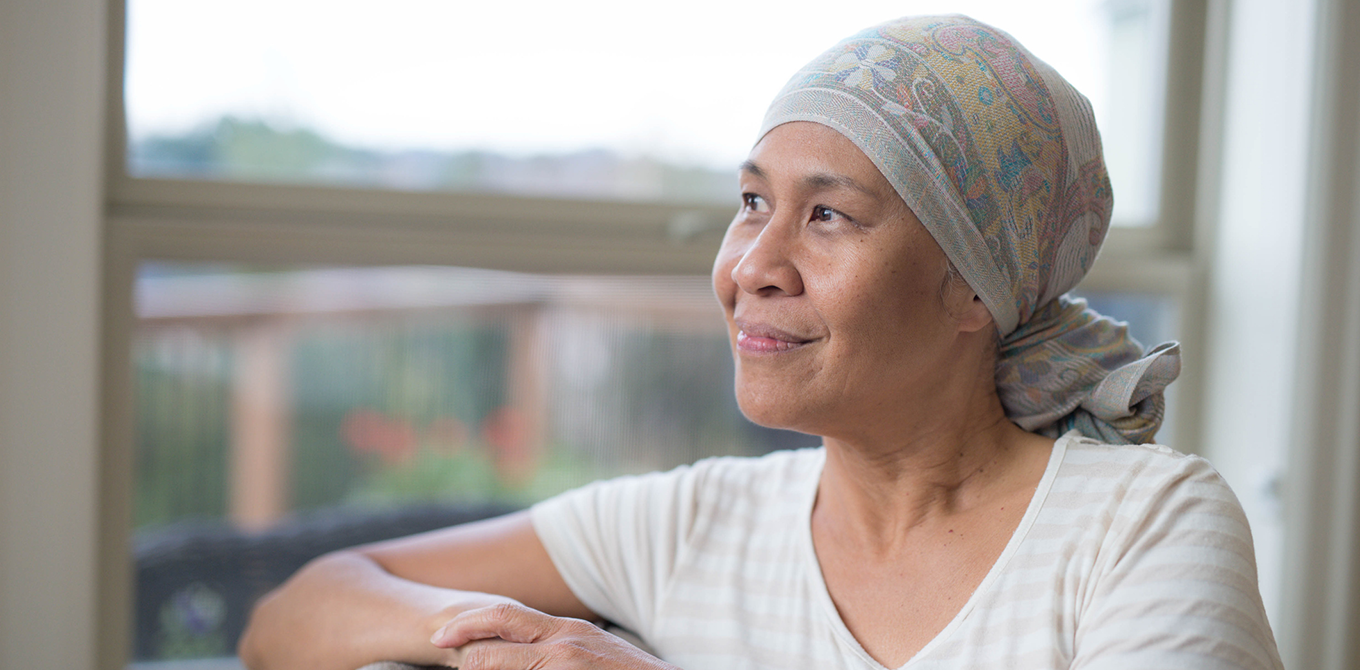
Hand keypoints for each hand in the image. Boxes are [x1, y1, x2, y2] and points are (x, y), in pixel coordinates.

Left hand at [430, 602, 676, 669]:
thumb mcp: (590, 652)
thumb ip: (556, 649)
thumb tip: (521, 653)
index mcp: (565, 631)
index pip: (506, 615)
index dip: (469, 622)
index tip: (443, 635)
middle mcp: (564, 641)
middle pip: (499, 630)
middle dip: (463, 637)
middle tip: (436, 645)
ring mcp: (569, 662)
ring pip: (504, 660)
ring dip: (480, 666)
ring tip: (458, 665)